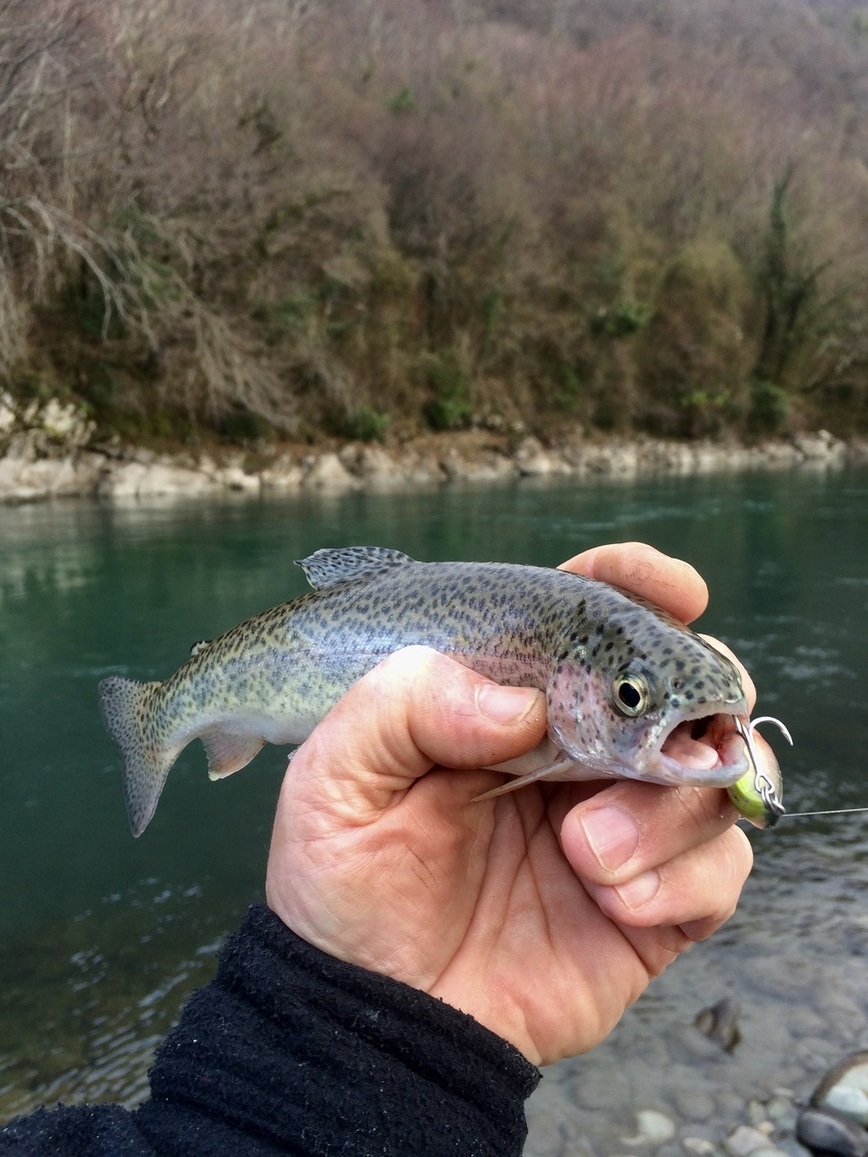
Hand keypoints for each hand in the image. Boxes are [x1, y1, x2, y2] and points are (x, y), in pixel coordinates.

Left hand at [265, 542, 753, 1065]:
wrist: (373, 1017)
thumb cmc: (345, 884)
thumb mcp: (336, 773)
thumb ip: (408, 700)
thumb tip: (525, 703)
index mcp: (510, 704)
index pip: (590, 619)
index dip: (638, 588)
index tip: (672, 591)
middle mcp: (578, 753)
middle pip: (686, 689)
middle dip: (690, 700)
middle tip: (645, 738)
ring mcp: (621, 827)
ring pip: (716, 776)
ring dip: (668, 809)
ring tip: (586, 855)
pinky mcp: (651, 906)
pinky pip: (723, 869)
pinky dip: (686, 878)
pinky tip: (613, 901)